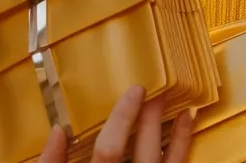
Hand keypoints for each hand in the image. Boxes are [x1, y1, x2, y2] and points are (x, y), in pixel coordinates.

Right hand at [38, 85, 194, 162]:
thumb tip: (58, 133)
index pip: (110, 150)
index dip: (124, 117)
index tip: (136, 91)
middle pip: (145, 153)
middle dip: (153, 120)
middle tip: (161, 93)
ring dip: (179, 139)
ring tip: (187, 113)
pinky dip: (180, 155)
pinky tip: (183, 142)